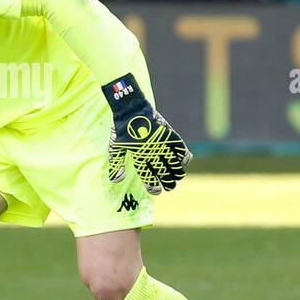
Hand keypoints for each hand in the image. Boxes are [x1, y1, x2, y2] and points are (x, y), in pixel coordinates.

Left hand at [102, 73, 191, 193]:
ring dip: (177, 171)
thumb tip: (117, 181)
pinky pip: (179, 147)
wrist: (131, 107)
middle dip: (168, 182)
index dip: (152, 185)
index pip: (147, 175)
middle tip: (170, 187)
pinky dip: (183, 155)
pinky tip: (184, 161)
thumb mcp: (115, 146)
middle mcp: (150, 150)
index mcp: (137, 154)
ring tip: (178, 177)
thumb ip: (116, 164)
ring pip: (173, 162)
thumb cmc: (122, 128)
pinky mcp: (168, 133)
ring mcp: (160, 142)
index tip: (157, 191)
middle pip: (163, 171)